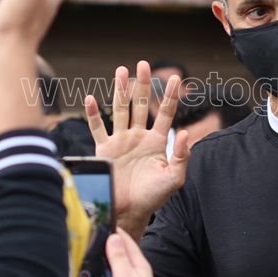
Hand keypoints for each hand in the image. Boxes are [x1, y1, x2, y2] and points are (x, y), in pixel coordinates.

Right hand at [73, 231, 162, 276]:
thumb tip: (113, 237)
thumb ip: (118, 257)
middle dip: (99, 257)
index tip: (105, 224)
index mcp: (137, 266)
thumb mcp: (125, 276)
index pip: (127, 244)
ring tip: (75, 274)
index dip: (116, 233)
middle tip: (83, 248)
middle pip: (112, 263)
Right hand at [85, 61, 189, 235]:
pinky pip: (97, 128)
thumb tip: (186, 132)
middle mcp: (139, 137)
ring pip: (120, 110)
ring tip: (121, 71)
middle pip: (141, 105)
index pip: (165, 113)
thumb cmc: (154, 197)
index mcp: (158, 141)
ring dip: (120, 90)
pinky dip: (93, 114)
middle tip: (142, 65)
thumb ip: (182, 156)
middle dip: (142, 85)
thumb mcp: (174, 178)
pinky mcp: (104, 149)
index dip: (169, 96)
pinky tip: (90, 98)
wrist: (129, 212)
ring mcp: (121, 141)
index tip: (175, 77)